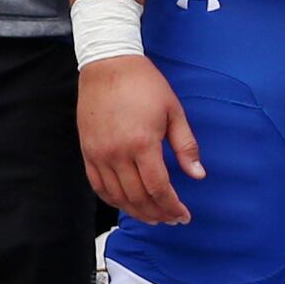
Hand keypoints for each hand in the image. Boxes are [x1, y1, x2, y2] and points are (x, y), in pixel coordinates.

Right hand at [79, 56, 202, 224]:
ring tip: (152, 216)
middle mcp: (117, 153)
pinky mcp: (87, 151)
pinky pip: (98, 185)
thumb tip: (198, 175)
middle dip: (158, 213)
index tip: (183, 215)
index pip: (158, 188)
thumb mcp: (173, 111)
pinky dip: (113, 200)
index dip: (172, 206)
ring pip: (117, 196)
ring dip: (136, 212)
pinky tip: (127, 204)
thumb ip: (186, 146)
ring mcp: (98, 153)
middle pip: (138, 197)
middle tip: (171, 219)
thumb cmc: (144, 84)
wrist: (108, 64)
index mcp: (142, 143)